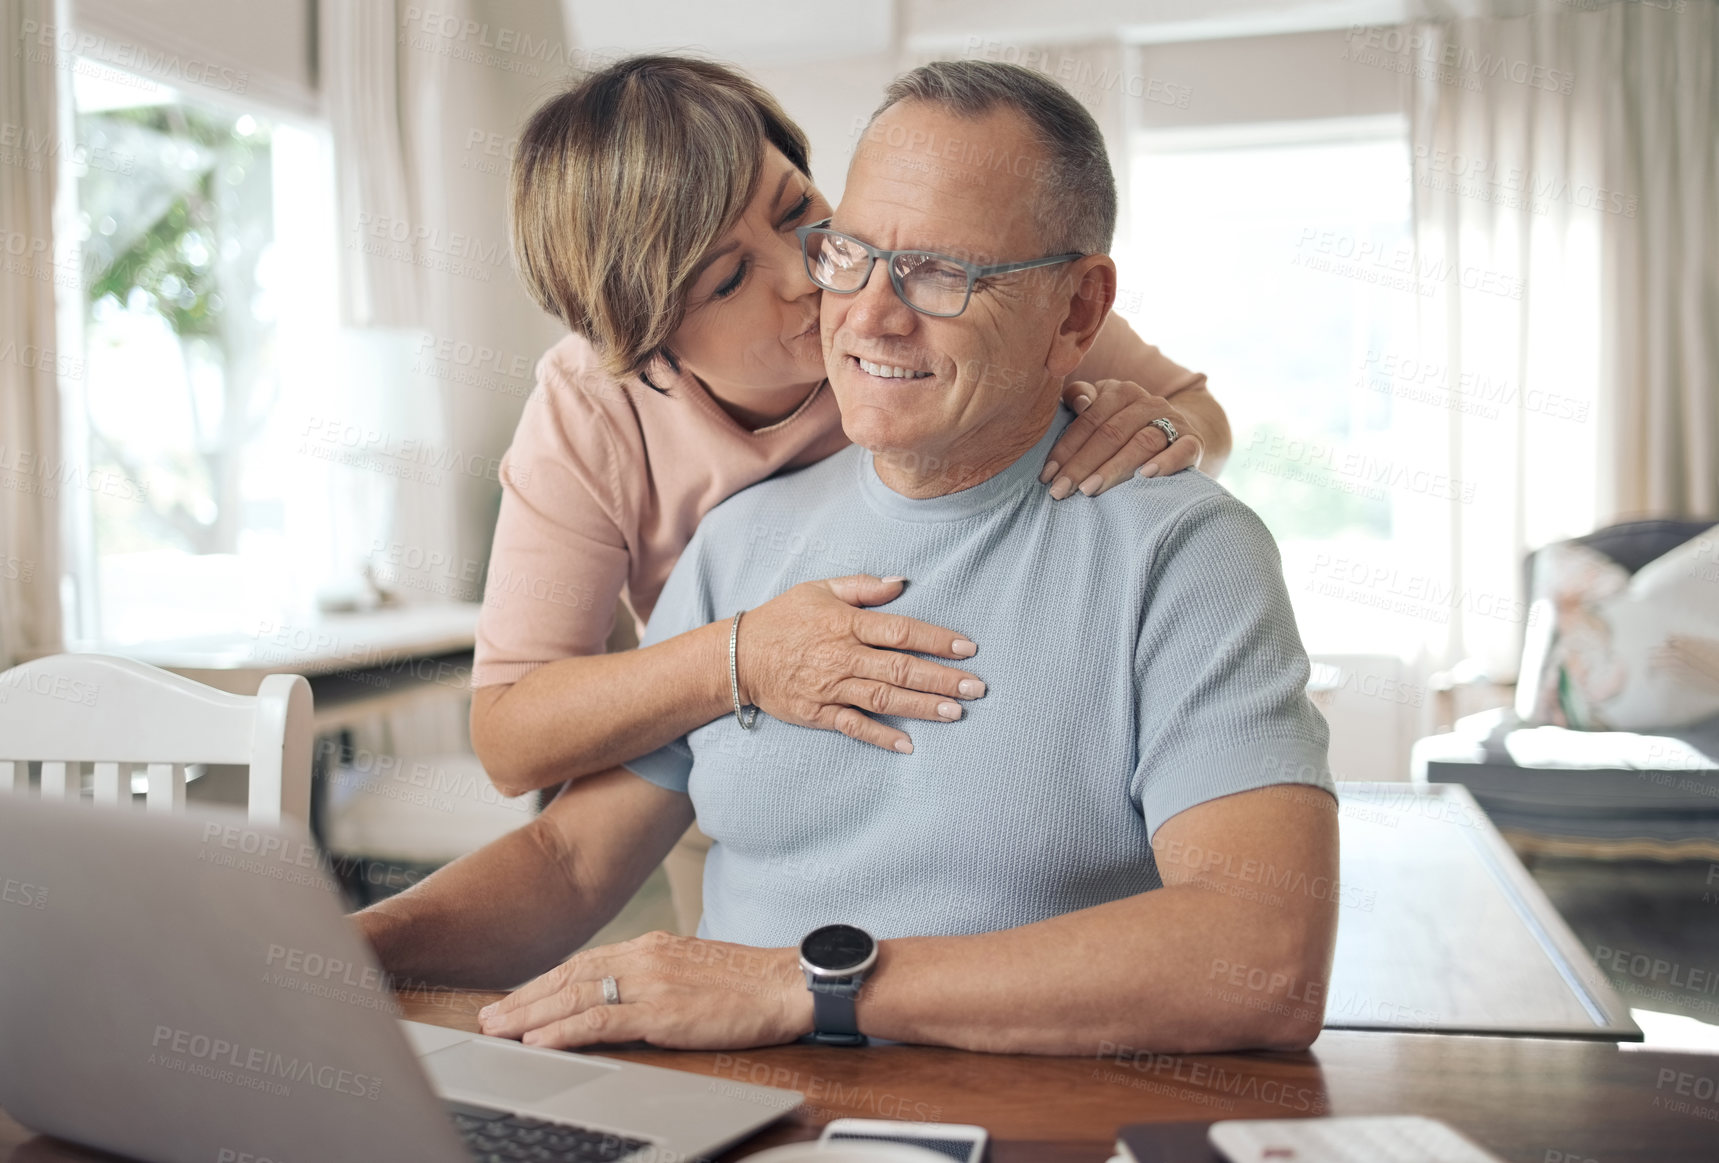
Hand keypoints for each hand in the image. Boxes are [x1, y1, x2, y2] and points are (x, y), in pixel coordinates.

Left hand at [476, 930, 810, 1050]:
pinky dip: (564, 1030)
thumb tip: (625, 995)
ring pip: (575, 996)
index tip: (513, 997)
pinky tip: (540, 1040)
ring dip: (531, 1015)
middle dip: (524, 998)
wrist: (787, 983)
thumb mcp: (692, 970)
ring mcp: (651, 983)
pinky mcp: (662, 1012)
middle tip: (488, 1016)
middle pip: (569, 977)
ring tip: (499, 1029)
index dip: (542, 982)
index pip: (582, 963)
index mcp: (651, 946)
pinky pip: (601, 1019)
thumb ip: (655, 977)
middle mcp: (644, 957)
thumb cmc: (749, 982)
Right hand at [734, 575, 985, 753]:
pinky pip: (854, 726)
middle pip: (900, 668)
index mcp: (847, 624)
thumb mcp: (820, 589)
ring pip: (884, 698)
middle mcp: (842, 657)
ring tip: (956, 713)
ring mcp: (831, 688)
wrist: (740, 656)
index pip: (901, 631)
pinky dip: (881, 736)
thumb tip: (901, 583)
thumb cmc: (784, 619)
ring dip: (922, 707)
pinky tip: (908, 745)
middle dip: (942, 679)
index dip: (936, 640)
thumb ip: (862, 586)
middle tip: (976, 688)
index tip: (968, 648)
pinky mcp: (818, 713)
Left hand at [1043, 378, 1204, 497]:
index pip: (1088, 420)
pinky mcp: (1193, 441)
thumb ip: (1081, 399)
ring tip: (1090, 490)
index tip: (1046, 476)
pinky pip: (1181, 450)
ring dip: (1114, 468)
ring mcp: (1172, 420)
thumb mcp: (1100, 410)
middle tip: (1060, 491)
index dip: (1065, 448)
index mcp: (1121, 391)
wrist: (1177, 435)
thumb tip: (1079, 403)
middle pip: (1111, 433)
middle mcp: (1148, 402)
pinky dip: (1165, 462)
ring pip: (1142, 442)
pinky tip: (1145, 476)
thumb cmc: (1124, 427)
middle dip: (1082, 464)